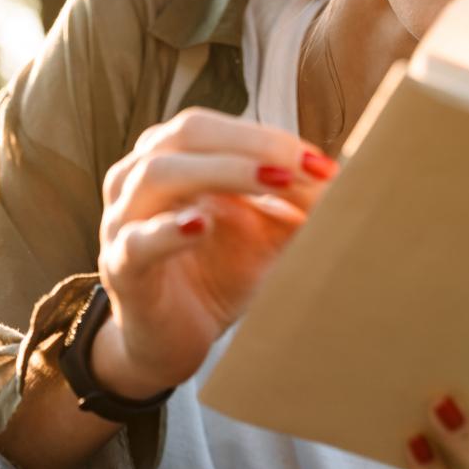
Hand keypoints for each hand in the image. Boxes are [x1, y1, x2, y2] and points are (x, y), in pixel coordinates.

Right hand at [91, 107, 338, 398]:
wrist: (171, 341)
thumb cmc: (215, 275)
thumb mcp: (265, 236)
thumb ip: (298, 208)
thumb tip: (348, 183)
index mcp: (172, 157)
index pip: (216, 127)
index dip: (269, 137)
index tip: (321, 163)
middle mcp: (138, 177)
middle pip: (188, 134)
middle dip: (252, 144)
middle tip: (303, 166)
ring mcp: (122, 221)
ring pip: (159, 174)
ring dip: (222, 172)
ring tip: (274, 181)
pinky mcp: (120, 268)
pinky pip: (137, 241)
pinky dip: (169, 230)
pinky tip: (200, 225)